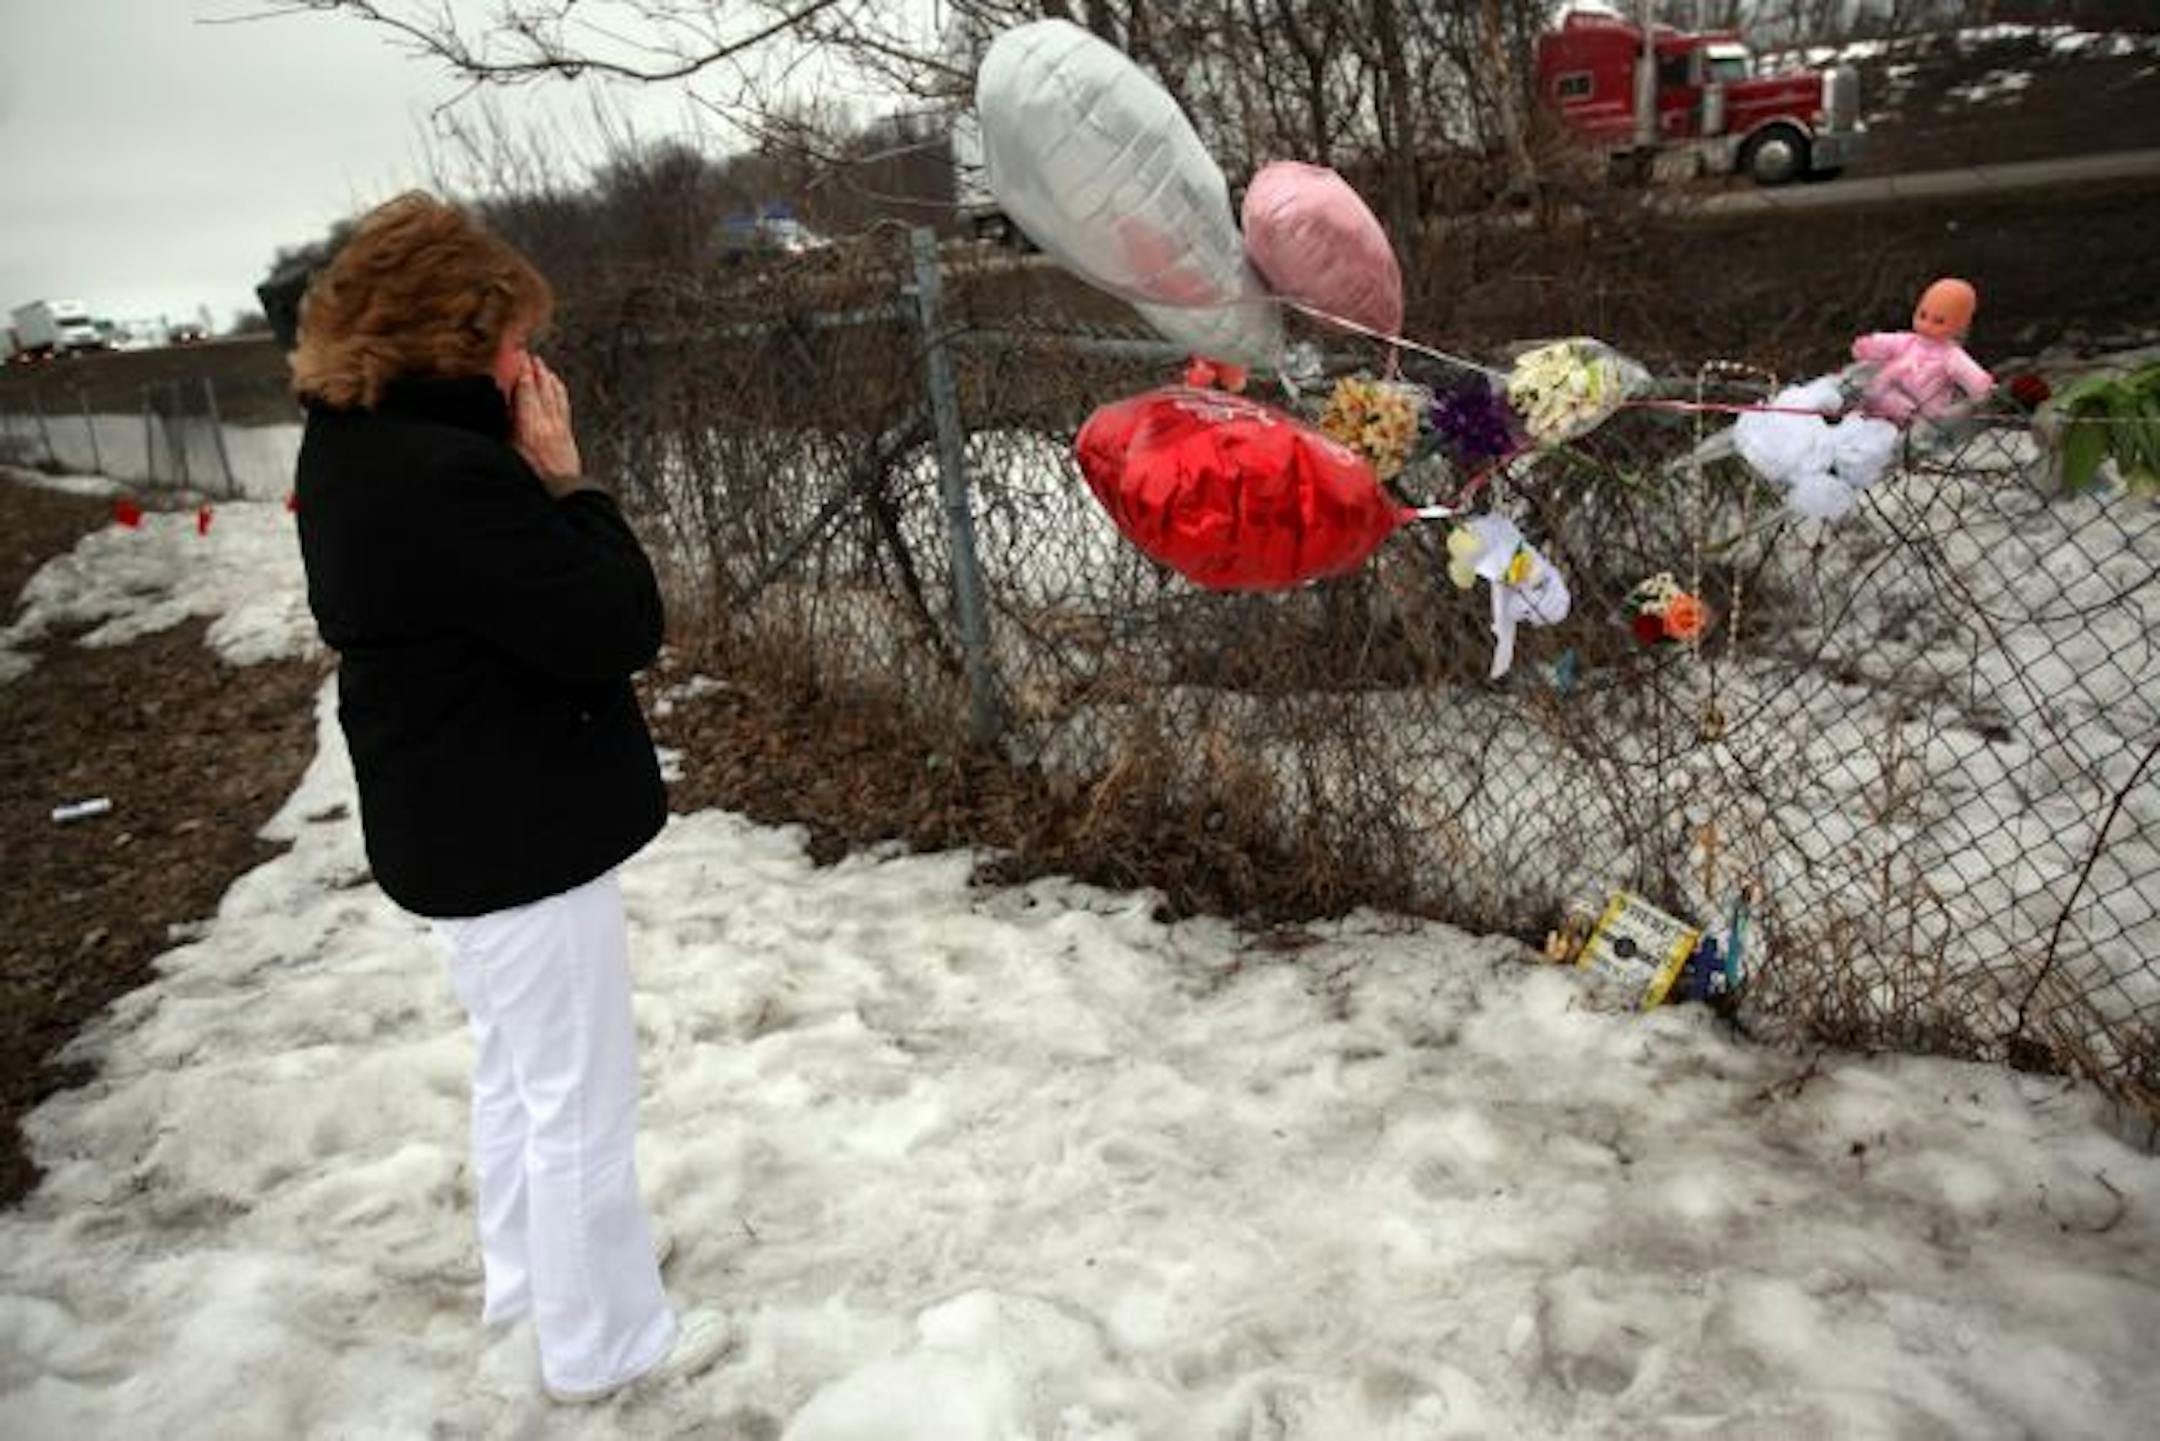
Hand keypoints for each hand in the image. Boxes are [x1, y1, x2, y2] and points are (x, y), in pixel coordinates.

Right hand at [510, 354, 584, 496]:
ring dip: (546, 376)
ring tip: (540, 363)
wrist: (562, 493)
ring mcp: (560, 426)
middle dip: (534, 369)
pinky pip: (563, 403)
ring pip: (554, 393)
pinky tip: (556, 383)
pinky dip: (558, 389)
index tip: (516, 356)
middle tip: (526, 353)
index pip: (525, 391)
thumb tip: (504, 408)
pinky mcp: (567, 431)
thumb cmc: (533, 478)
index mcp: (529, 427)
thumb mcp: (511, 453)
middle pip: (541, 388)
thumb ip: (508, 428)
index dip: (521, 372)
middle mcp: (547, 422)